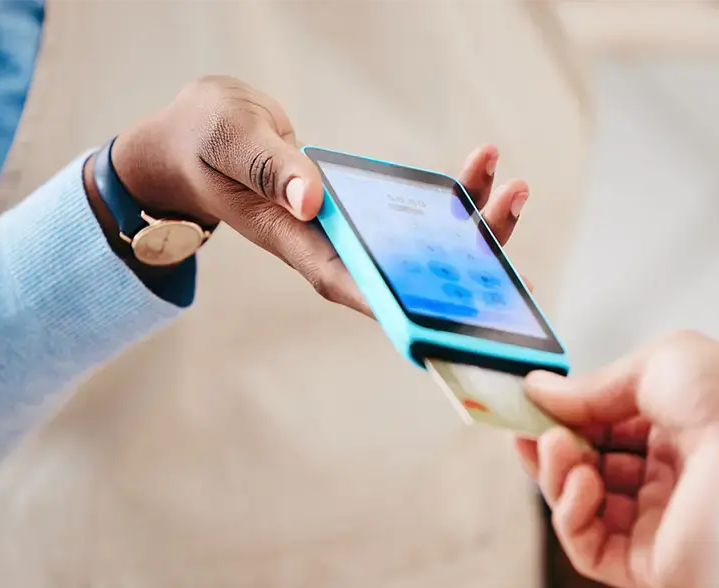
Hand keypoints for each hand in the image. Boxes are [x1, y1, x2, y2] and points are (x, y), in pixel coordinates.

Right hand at [99, 76, 529, 313]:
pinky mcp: (366, 214)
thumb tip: (311, 200)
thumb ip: (269, 168)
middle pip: (408, 275)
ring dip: (474, 225)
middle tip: (510, 228)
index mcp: (299, 245)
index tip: (460, 318)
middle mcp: (334, 250)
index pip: (359, 286)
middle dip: (464, 261)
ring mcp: (354, 236)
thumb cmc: (207, 141)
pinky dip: (454, 195)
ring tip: (515, 187)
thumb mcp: (230, 142)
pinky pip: (419, 214)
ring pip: (425, 248)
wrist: (203, 137)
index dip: (410, 307)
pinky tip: (484, 166)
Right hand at [516, 331, 718, 587]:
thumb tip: (538, 390)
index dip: (558, 426)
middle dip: (550, 453)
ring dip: (555, 479)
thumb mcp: (655, 365)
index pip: (598, 438)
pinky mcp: (654, 566)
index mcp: (671, 436)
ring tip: (559, 449)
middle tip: (529, 432)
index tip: (522, 412)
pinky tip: (580, 482)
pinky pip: (591, 550)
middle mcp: (665, 483)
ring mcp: (659, 526)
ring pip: (580, 513)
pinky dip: (570, 516)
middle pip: (583, 476)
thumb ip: (593, 386)